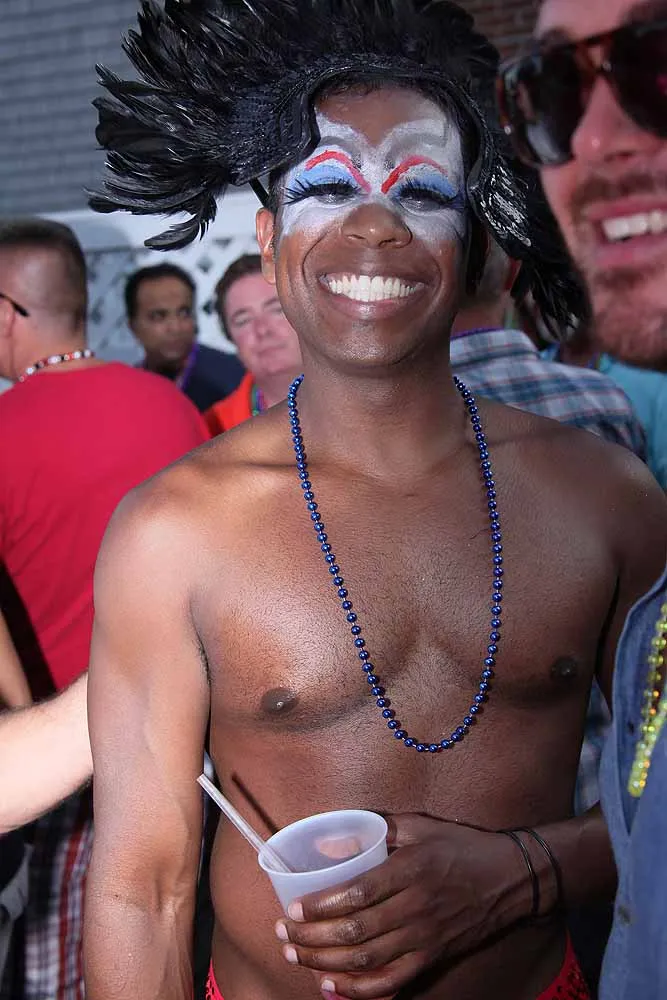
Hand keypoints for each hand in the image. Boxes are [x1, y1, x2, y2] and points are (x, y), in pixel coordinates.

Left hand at [274, 814, 528, 998]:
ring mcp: (424, 937)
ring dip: (326, 963)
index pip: (357, 893)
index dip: (321, 905)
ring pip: (367, 960)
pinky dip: (359, 991)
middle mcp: (416, 908)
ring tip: (296, 957)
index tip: (293, 908)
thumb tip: (331, 839)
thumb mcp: (421, 825)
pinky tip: (332, 987)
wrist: (509, 879)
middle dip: (312, 938)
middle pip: (355, 931)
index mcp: (411, 871)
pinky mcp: (431, 957)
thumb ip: (378, 827)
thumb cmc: (460, 846)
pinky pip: (392, 982)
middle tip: (283, 935)